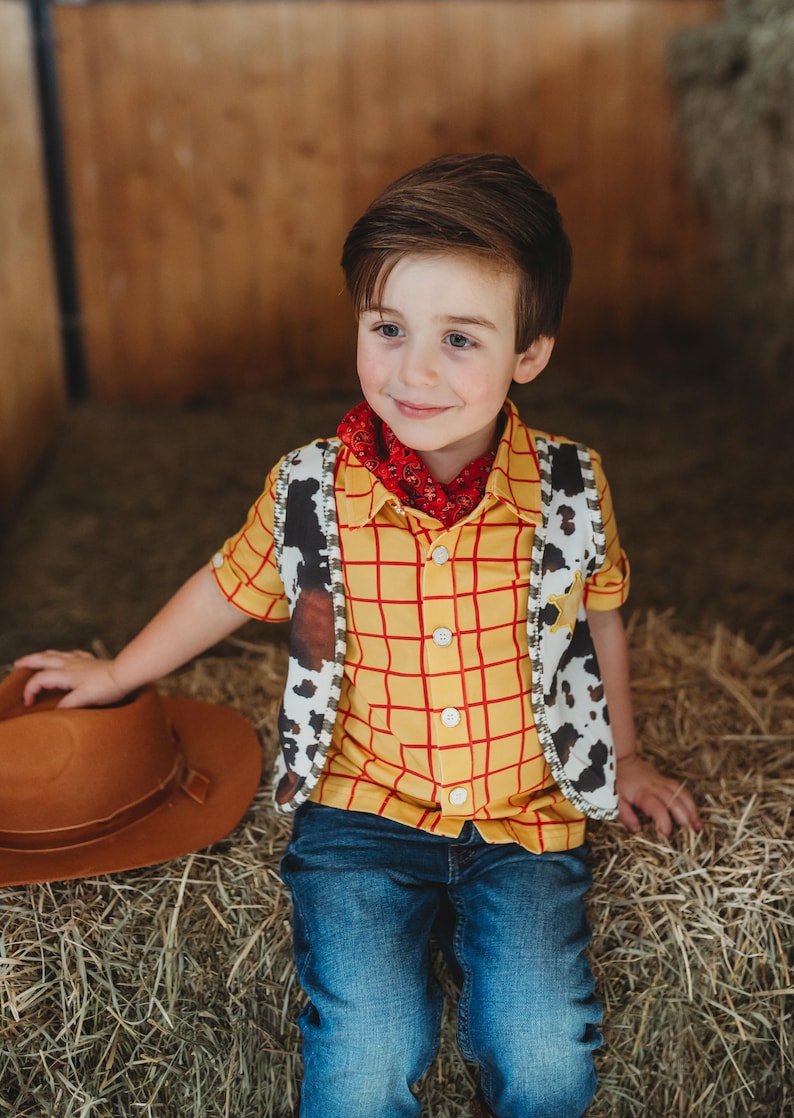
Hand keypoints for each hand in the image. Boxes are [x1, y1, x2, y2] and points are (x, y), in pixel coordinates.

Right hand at [13, 650, 128, 708]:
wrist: (127, 674)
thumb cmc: (108, 687)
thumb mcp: (85, 699)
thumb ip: (68, 704)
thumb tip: (56, 709)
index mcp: (66, 675)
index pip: (40, 680)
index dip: (30, 690)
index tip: (28, 703)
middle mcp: (70, 664)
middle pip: (43, 659)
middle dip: (28, 661)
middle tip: (18, 664)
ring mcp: (81, 661)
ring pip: (56, 654)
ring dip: (43, 655)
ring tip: (36, 657)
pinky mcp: (91, 661)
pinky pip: (74, 654)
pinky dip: (65, 655)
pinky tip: (67, 656)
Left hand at [616, 753, 701, 837]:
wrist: (620, 757)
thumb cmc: (616, 780)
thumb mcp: (614, 799)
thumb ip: (625, 814)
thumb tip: (636, 829)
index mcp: (642, 793)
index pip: (657, 808)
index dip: (664, 822)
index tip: (666, 834)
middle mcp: (655, 787)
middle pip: (675, 802)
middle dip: (685, 817)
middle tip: (692, 833)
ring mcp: (662, 782)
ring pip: (682, 794)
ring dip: (692, 809)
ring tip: (698, 824)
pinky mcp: (665, 779)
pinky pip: (681, 789)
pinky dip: (689, 800)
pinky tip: (693, 811)